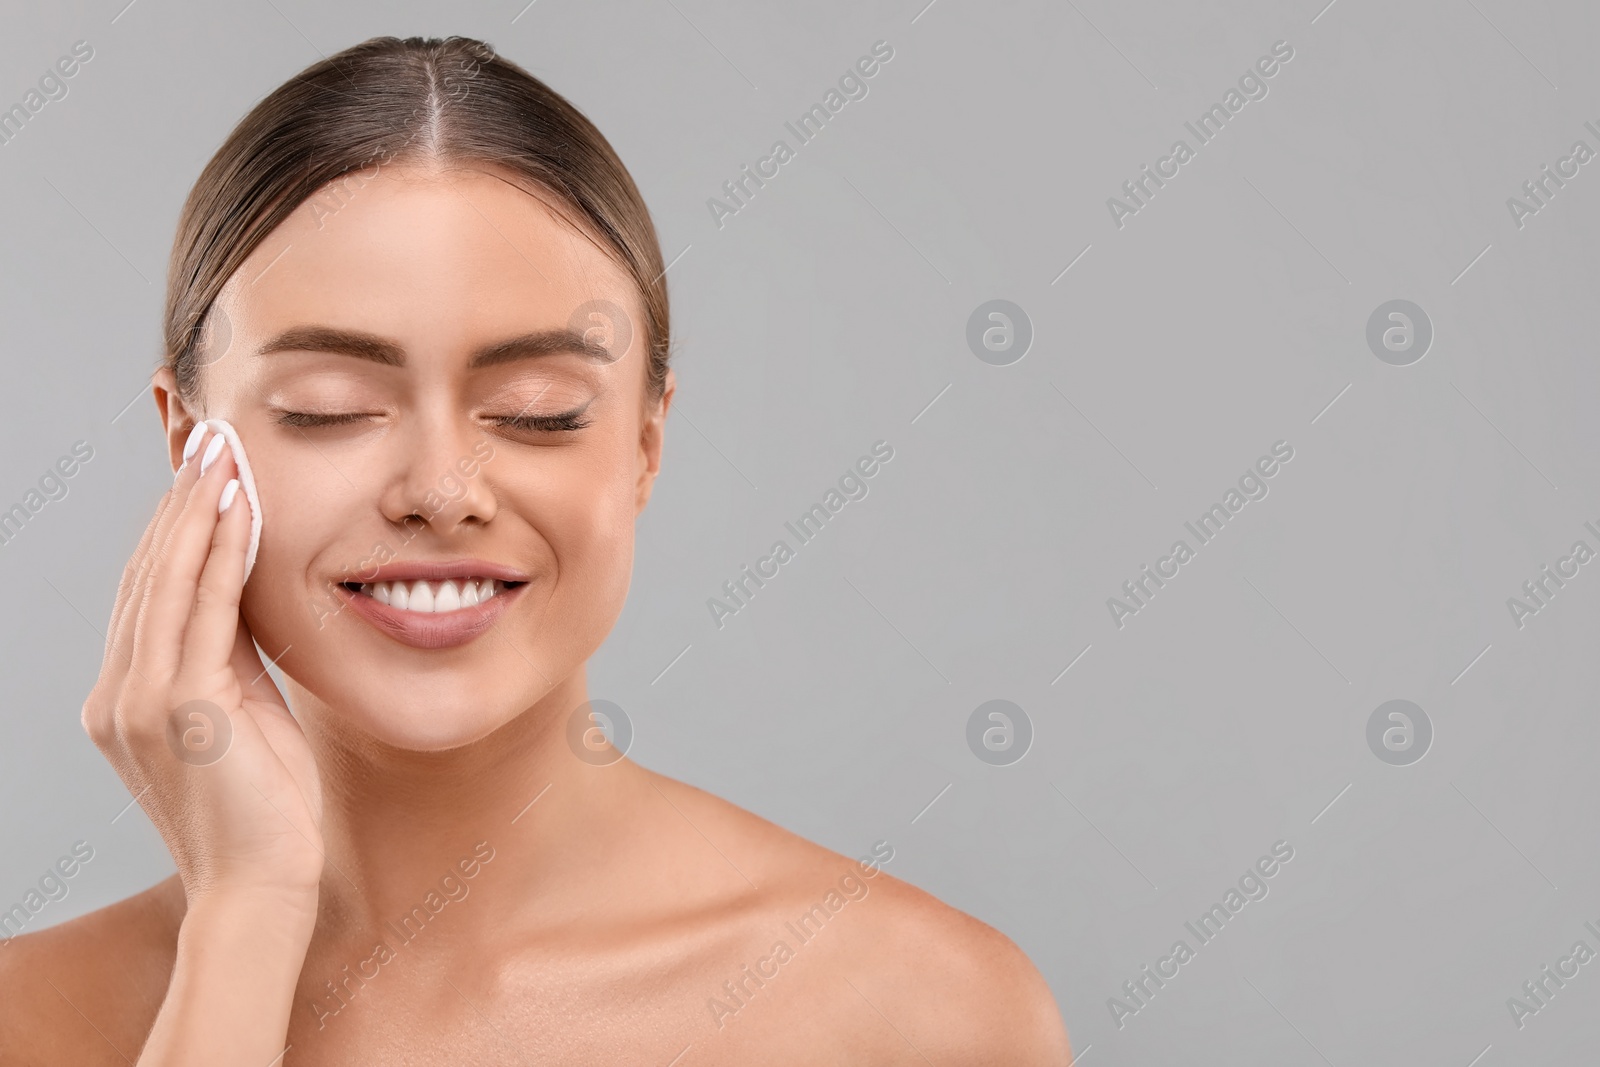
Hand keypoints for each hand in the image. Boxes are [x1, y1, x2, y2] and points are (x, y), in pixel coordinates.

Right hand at [82, 423, 323, 909]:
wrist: (264, 885)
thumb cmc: (265, 807)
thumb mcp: (243, 713)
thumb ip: (232, 655)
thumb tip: (246, 588)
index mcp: (126, 696)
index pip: (149, 591)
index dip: (173, 526)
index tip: (201, 470)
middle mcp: (118, 693)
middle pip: (147, 573)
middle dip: (179, 502)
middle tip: (207, 437)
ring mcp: (139, 699)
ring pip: (166, 580)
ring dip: (196, 509)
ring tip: (220, 451)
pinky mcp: (179, 706)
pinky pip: (201, 608)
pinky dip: (218, 552)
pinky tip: (236, 507)